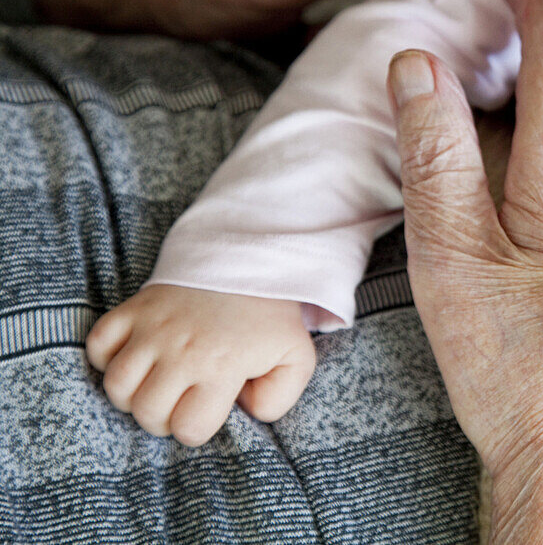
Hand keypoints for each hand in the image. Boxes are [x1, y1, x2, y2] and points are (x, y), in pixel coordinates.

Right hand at [85, 285, 315, 446]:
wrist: (251, 262)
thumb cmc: (270, 318)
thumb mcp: (296, 358)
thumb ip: (279, 398)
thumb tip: (245, 412)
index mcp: (222, 366)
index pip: (189, 429)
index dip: (197, 428)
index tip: (207, 409)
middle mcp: (183, 350)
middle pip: (147, 412)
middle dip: (162, 418)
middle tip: (181, 400)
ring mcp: (153, 328)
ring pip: (116, 385)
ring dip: (132, 394)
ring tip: (156, 383)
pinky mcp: (134, 308)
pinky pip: (98, 345)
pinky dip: (107, 358)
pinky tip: (135, 358)